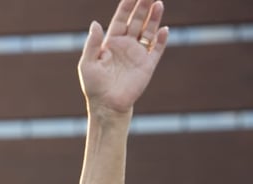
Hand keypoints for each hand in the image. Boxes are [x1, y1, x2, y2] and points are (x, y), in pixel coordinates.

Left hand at [78, 0, 167, 114]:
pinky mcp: (147, 65)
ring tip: (159, 4)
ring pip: (148, 31)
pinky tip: (164, 29)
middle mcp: (126, 45)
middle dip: (143, 7)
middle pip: (136, 21)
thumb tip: (95, 23)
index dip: (127, 6)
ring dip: (154, 18)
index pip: (121, 19)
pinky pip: (157, 49)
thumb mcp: (87, 64)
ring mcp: (138, 54)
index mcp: (111, 43)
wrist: (107, 106)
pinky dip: (161, 40)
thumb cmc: (94, 86)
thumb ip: (92, 44)